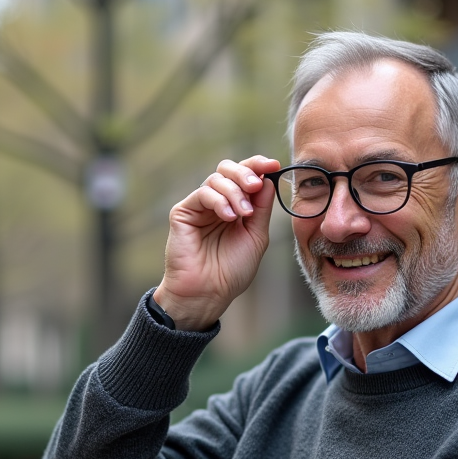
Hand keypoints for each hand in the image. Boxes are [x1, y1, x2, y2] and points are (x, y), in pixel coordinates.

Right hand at [154, 156, 279, 330]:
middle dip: (246, 173)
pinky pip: (202, 193)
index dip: (258, 166)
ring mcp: (199, 207)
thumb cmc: (231, 271)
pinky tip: (228, 217)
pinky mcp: (183, 212)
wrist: (208, 293)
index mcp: (235, 207)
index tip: (274, 165)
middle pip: (228, 170)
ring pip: (216, 179)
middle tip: (255, 186)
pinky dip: (219, 200)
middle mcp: (217, 203)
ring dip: (235, 192)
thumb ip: (261, 208)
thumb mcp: (256, 236)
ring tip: (242, 214)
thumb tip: (268, 179)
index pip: (245, 177)